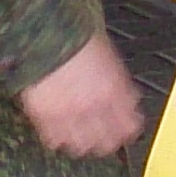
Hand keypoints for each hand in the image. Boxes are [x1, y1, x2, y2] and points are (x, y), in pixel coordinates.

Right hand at [19, 34, 144, 157]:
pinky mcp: (45, 116)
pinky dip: (57, 138)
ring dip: (82, 143)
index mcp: (115, 92)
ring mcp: (69, 114)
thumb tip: (128, 99)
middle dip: (107, 142)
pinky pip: (54, 139)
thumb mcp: (111, 59)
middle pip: (107, 142)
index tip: (126, 131)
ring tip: (79, 138)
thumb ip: (120, 85)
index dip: (128, 130)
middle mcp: (94, 107)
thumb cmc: (78, 38)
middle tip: (103, 140)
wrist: (48, 31)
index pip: (130, 126)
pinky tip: (59, 133)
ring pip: (81, 145)